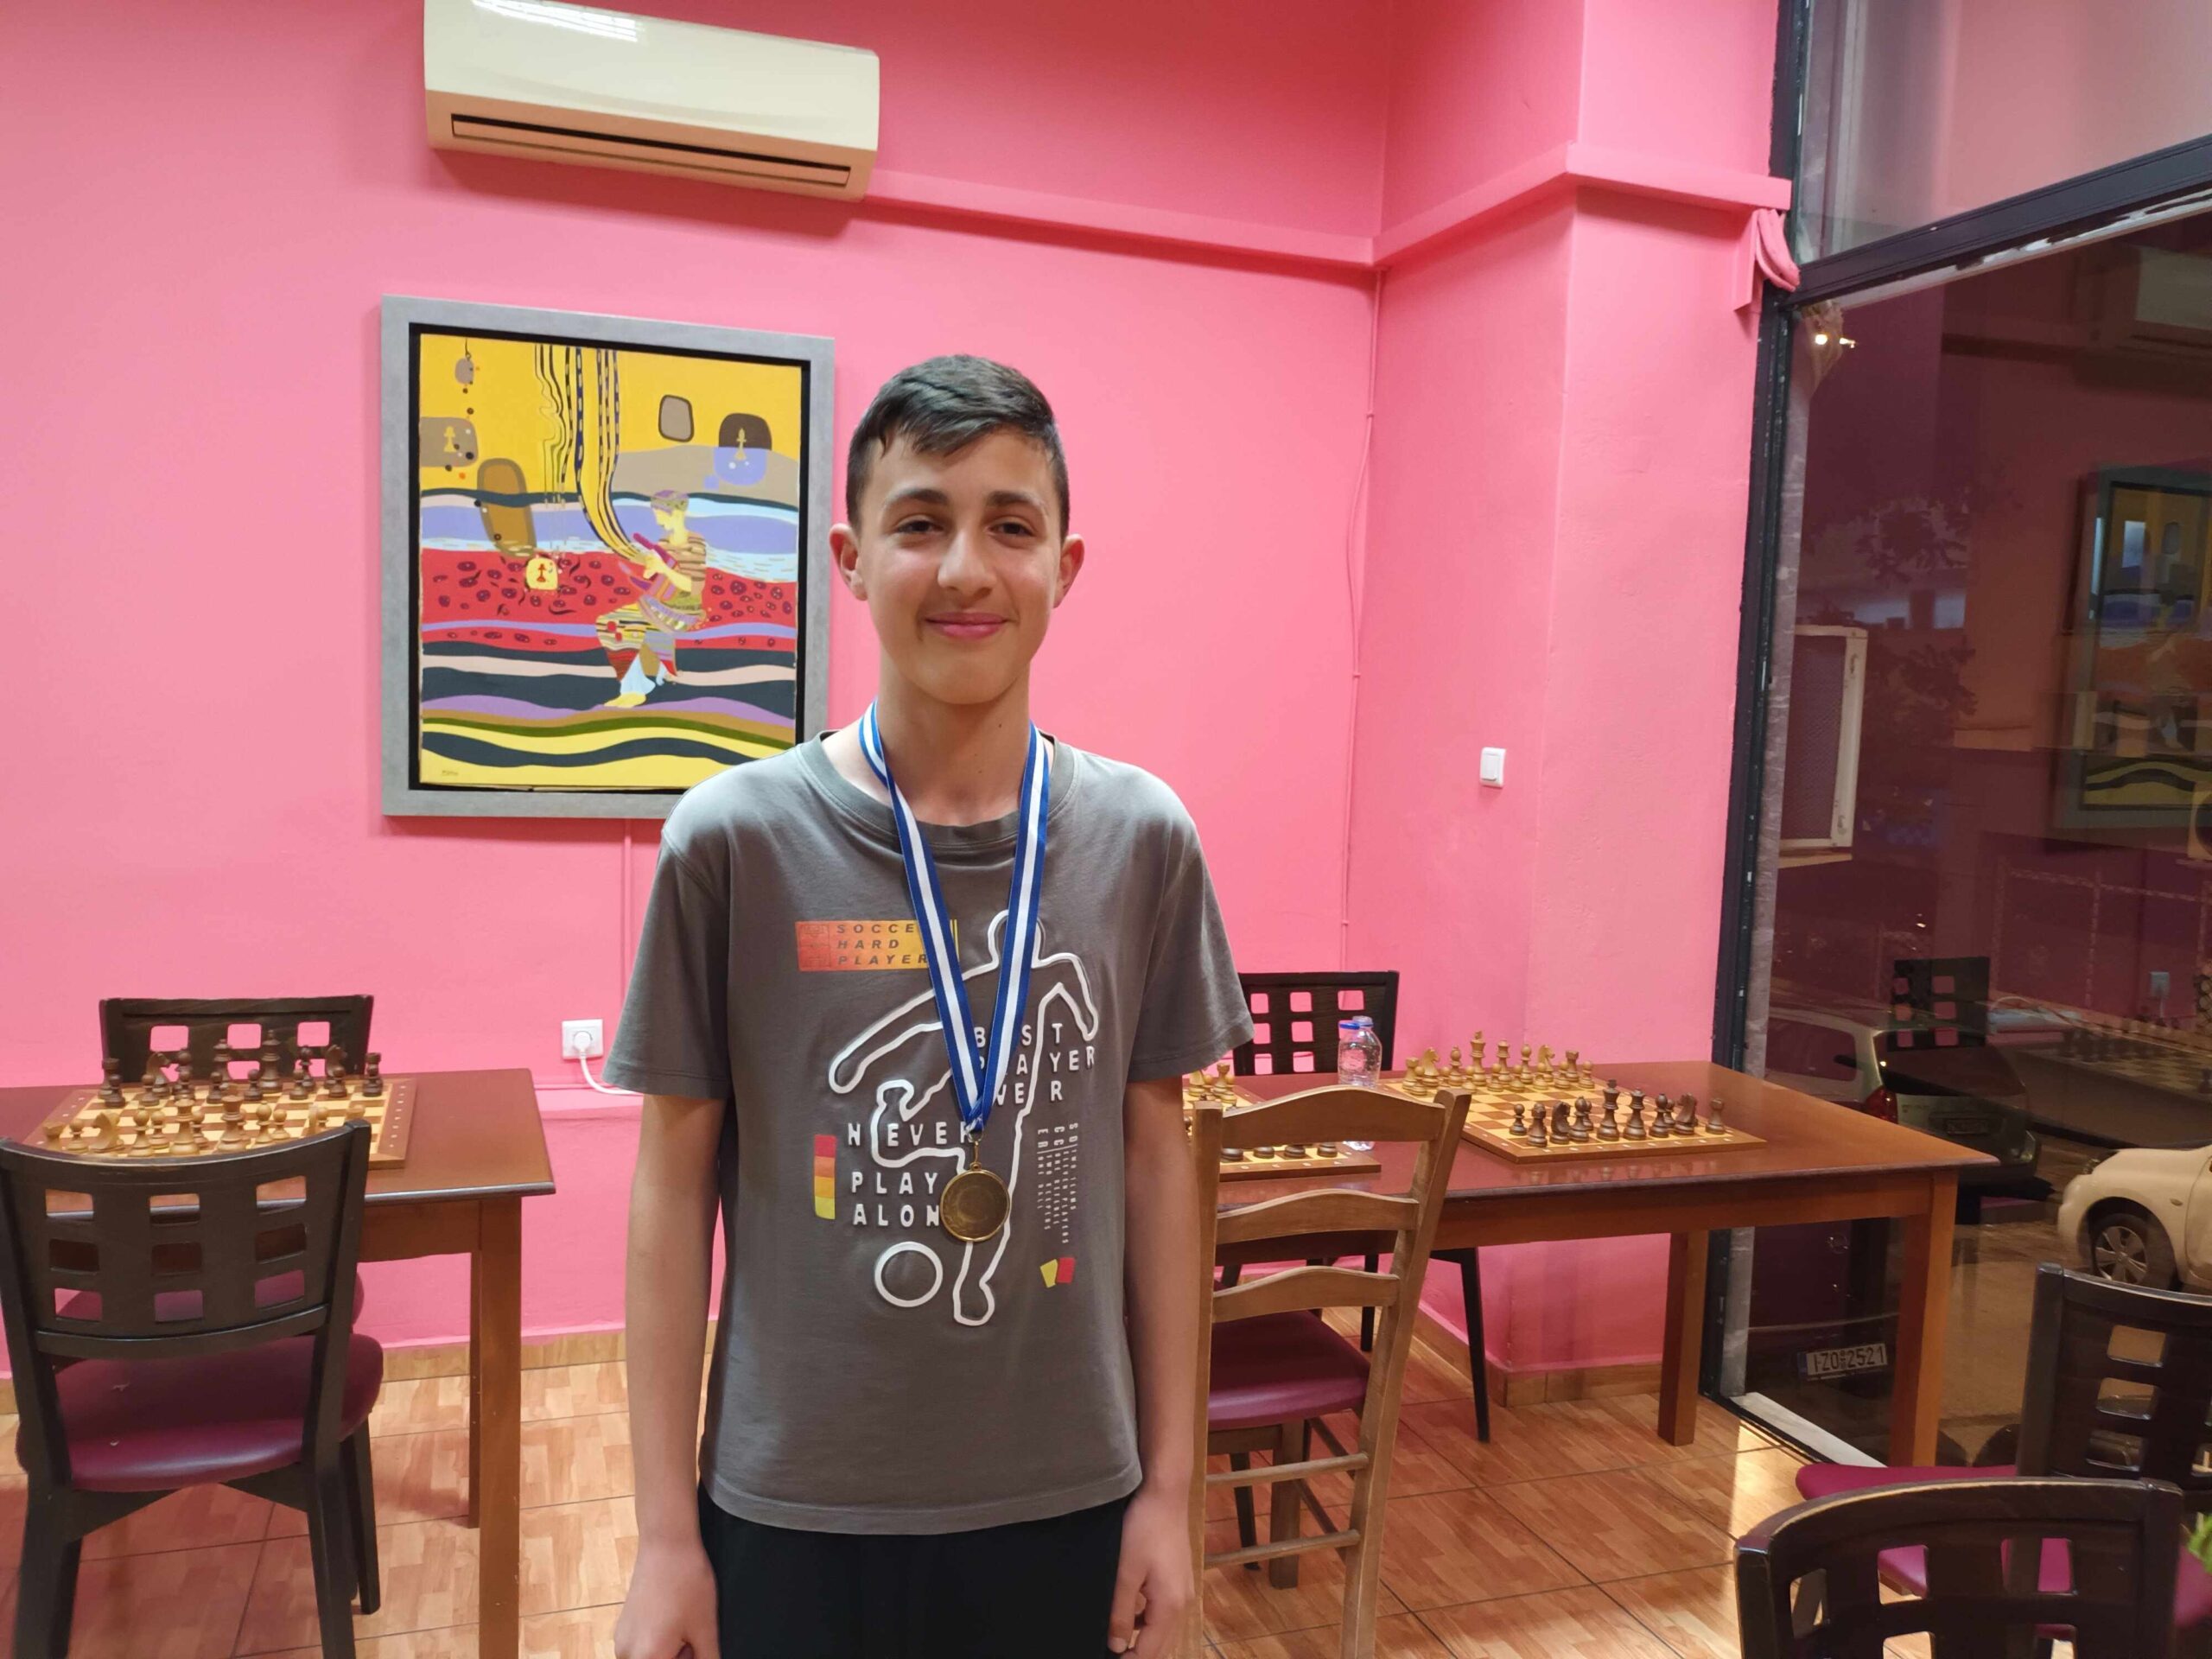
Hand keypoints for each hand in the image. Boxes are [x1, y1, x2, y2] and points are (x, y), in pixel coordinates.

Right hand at [614, 1536, 719, 1658]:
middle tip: (693, 1637)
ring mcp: (621, 1641)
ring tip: (684, 1626)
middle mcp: (626, 1654)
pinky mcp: (623, 1629)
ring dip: (670, 1652)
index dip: (689, 1658)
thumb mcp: (706, 1628)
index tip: (696, 1645)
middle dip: (680, 1658)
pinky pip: (643, 1648)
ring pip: (651, 1658)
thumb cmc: (687, 1583)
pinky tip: (673, 1619)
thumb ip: (707, 1658)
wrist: (666, 1544)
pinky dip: (659, 1643)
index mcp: (647, 1658)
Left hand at [1108, 1484, 1193, 1654]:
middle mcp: (1182, 1601)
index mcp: (1170, 1605)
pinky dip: (1146, 1618)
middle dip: (1136, 1653)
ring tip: (1112, 1637)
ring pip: (1161, 1627)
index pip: (1151, 1651)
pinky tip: (1126, 1611)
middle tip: (1108, 1651)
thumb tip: (1117, 1647)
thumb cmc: (1142, 1529)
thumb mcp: (1125, 1573)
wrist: (1164, 1493)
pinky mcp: (1177, 1576)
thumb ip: (1121, 1613)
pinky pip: (1162, 1609)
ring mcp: (1182, 1588)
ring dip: (1140, 1637)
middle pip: (1160, 1643)